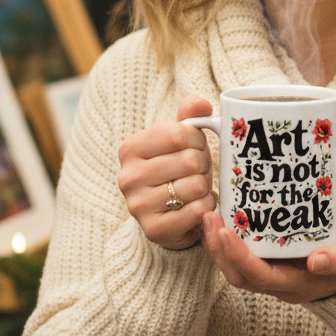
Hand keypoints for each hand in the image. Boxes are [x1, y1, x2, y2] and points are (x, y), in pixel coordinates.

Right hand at [117, 95, 216, 249]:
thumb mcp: (178, 138)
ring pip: (196, 185)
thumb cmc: (175, 167)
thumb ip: (189, 115)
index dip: (198, 139)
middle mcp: (128, 177)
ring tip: (196, 187)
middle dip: (203, 163)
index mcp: (130, 149)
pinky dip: (207, 205)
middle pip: (189, 160)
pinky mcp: (154, 230)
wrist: (168, 213)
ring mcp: (138, 206)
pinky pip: (198, 210)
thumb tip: (200, 105)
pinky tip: (198, 204)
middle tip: (198, 170)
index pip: (178, 134)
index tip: (196, 146)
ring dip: (205, 185)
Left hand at [200, 212, 335, 303]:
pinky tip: (226, 212)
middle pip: (239, 274)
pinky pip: (246, 251)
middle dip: (218, 249)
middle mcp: (282, 282)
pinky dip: (232, 235)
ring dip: (220, 243)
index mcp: (299, 284)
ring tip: (210, 213)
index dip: (238, 256)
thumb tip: (315, 261)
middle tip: (208, 217)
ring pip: (238, 265)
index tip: (224, 231)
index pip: (259, 276)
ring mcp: (278, 270)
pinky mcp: (277, 256)